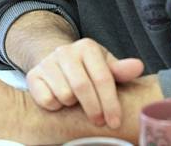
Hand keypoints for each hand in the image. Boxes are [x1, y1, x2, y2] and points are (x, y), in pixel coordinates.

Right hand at [26, 38, 143, 127]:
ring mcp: (47, 62)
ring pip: (64, 94)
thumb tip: (137, 66)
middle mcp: (65, 51)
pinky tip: (60, 101)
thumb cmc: (89, 69)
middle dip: (94, 109)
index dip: (110, 102)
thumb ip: (121, 70)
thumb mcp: (106, 67)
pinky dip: (56, 106)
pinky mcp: (33, 75)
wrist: (58, 63)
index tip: (115, 121)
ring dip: (73, 105)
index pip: (102, 77)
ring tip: (77, 103)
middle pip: (82, 87)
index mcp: (87, 47)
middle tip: (100, 122)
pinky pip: (47, 100)